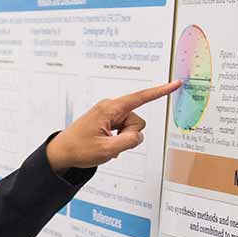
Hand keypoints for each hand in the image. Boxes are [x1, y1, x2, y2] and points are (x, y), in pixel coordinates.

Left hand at [46, 80, 179, 171]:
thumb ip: (129, 142)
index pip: (141, 98)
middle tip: (110, 145)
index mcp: (110, 109)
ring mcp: (109, 114)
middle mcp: (110, 108)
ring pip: (131, 128)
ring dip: (123, 140)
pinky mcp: (108, 121)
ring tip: (105, 145)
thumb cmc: (79, 149)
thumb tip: (138, 135)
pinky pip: (124, 131)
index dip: (160, 92)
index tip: (175, 84)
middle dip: (130, 136)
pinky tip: (105, 145)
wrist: (61, 152)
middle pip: (136, 121)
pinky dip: (118, 140)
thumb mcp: (106, 150)